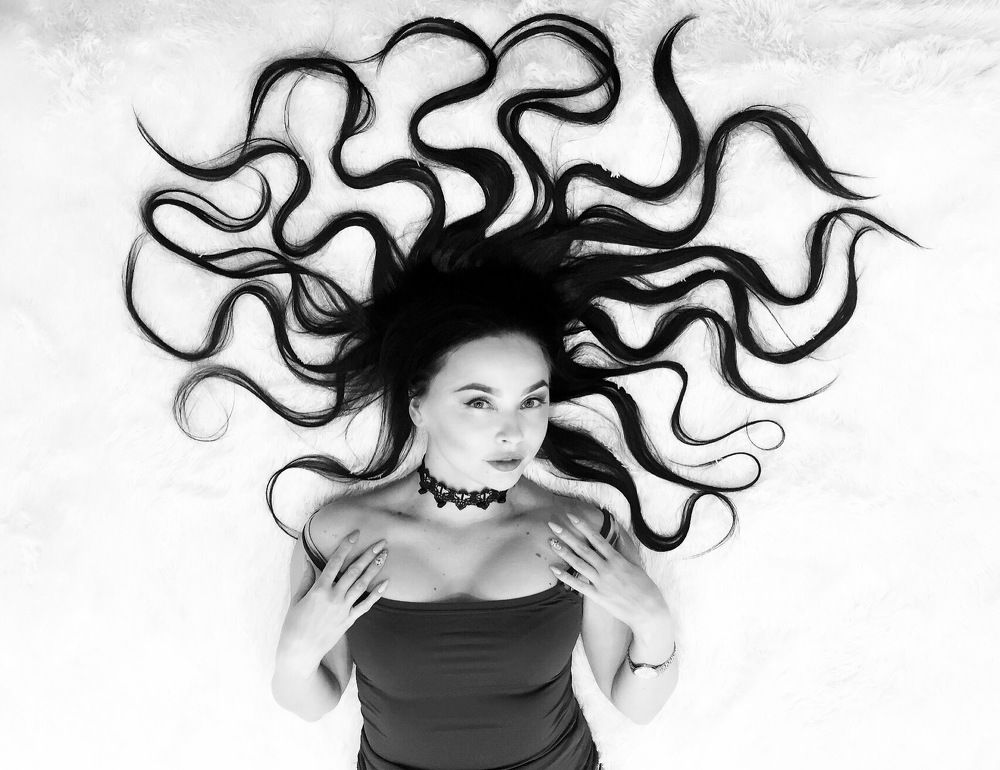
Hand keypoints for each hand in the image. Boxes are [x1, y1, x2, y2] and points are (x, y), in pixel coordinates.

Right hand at [279, 531, 388, 660]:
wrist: (300, 652)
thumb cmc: (294, 624)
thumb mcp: (297, 599)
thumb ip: (306, 579)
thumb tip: (308, 560)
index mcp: (319, 589)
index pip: (335, 562)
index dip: (346, 546)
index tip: (355, 534)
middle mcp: (333, 597)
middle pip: (354, 571)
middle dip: (368, 555)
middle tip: (381, 542)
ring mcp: (343, 609)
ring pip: (362, 585)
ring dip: (374, 569)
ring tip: (384, 556)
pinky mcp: (349, 620)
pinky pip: (366, 605)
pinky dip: (376, 594)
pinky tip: (386, 583)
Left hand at [547, 514, 668, 630]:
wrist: (648, 610)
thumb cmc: (645, 586)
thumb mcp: (636, 563)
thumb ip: (625, 548)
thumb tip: (619, 533)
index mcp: (617, 559)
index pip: (597, 539)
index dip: (583, 526)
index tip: (571, 516)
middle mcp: (607, 568)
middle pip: (583, 549)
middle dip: (567, 536)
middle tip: (553, 525)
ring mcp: (601, 582)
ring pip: (578, 564)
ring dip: (564, 552)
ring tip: (551, 542)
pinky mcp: (597, 596)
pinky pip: (578, 585)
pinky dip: (565, 577)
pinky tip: (554, 569)